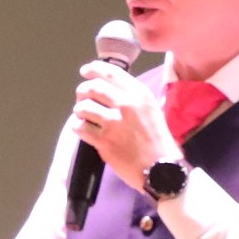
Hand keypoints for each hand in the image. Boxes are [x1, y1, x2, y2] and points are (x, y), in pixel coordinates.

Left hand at [72, 60, 170, 185]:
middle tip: (82, 99)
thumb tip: (109, 88)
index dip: (93, 69)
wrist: (161, 169)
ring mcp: (114, 123)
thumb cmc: (158, 141)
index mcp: (139, 94)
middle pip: (93, 87)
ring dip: (79, 111)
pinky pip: (80, 127)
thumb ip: (132, 97)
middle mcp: (126, 104)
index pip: (110, 73)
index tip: (85, 72)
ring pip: (83, 107)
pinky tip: (83, 130)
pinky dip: (78, 127)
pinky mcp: (104, 141)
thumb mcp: (151, 110)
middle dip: (82, 91)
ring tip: (83, 116)